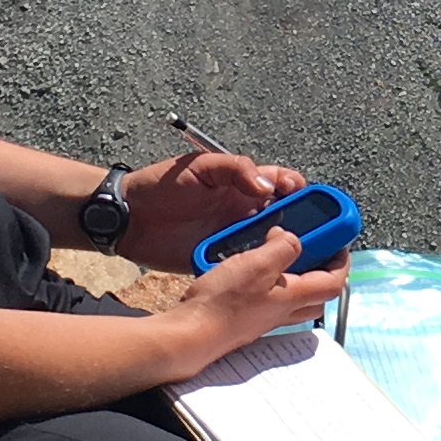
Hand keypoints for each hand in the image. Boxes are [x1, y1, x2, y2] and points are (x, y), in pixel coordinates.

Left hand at [120, 148, 301, 272]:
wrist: (128, 219)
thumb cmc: (161, 185)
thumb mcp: (200, 166)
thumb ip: (236, 169)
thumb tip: (267, 187)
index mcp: (242, 184)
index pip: (281, 184)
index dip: (298, 189)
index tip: (304, 197)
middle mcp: (243, 211)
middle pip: (285, 218)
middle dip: (303, 224)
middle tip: (313, 233)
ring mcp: (233, 237)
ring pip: (270, 245)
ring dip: (284, 250)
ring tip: (297, 257)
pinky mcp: (220, 260)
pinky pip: (246, 266)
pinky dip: (259, 269)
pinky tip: (271, 273)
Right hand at [165, 226, 344, 367]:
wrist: (192, 334)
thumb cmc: (223, 304)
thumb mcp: (257, 264)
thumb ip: (282, 247)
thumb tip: (292, 238)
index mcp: (294, 296)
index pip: (334, 283)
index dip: (342, 262)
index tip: (338, 243)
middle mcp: (283, 311)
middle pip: (317, 295)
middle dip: (322, 272)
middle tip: (313, 249)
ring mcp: (264, 318)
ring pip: (293, 299)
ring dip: (295, 278)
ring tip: (278, 255)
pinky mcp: (245, 319)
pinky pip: (268, 301)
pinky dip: (268, 284)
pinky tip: (250, 271)